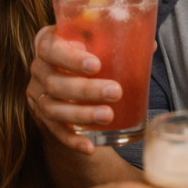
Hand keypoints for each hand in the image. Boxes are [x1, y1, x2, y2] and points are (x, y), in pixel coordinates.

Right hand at [28, 26, 120, 154]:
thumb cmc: (88, 51)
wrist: (71, 74)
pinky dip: (71, 140)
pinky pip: (54, 130)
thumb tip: (150, 46)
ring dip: (81, 114)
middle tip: (115, 92)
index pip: (50, 48)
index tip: (96, 65)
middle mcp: (39, 68)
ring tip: (108, 116)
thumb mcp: (96, 40)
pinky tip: (89, 147)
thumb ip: (117, 40)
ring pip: (52, 108)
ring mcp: (37, 94)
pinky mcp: (42, 116)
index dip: (70, 58)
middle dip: (85, 90)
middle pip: (54, 82)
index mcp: (48, 43)